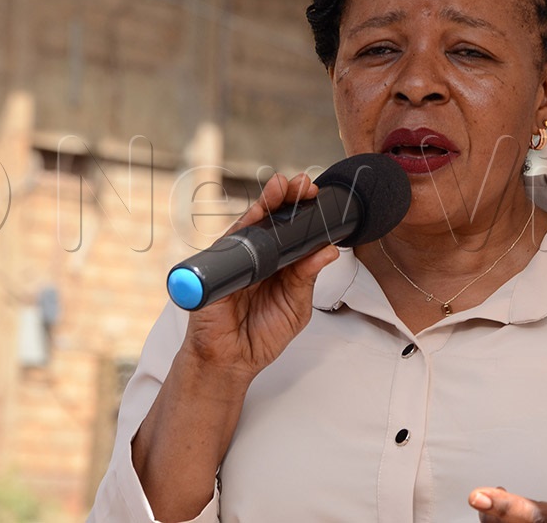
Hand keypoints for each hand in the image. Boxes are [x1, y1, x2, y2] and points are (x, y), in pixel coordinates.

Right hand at [180, 172, 339, 378]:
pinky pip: (230, 243)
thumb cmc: (261, 335)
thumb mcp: (296, 305)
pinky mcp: (216, 267)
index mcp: (278, 263)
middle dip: (285, 197)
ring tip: (281, 186)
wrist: (231, 362)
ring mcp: (235, 258)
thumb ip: (308, 277)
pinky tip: (257, 215)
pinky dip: (243, 227)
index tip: (317, 195)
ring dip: (265, 203)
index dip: (303, 211)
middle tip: (302, 184)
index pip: (291, 230)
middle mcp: (256, 256)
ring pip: (249, 223)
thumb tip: (330, 251)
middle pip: (270, 219)